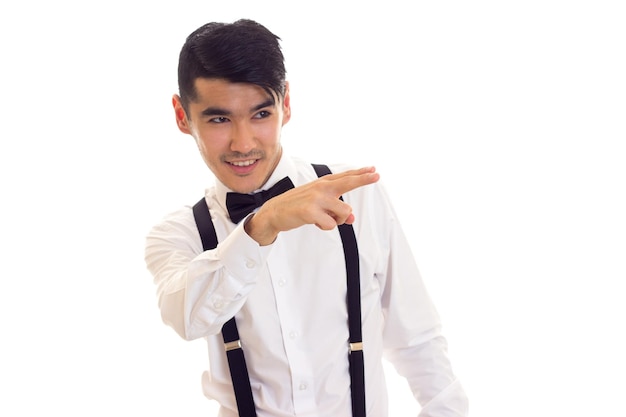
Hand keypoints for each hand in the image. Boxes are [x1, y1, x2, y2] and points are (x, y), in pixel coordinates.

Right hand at [244, 166, 379, 244]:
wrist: (274, 212)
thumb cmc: (298, 206)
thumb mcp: (318, 205)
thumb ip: (336, 209)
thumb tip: (352, 219)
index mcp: (322, 183)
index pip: (345, 177)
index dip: (361, 173)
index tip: (374, 169)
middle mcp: (321, 187)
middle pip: (348, 182)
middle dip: (364, 179)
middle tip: (377, 174)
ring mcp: (316, 198)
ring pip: (345, 212)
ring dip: (337, 220)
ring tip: (323, 218)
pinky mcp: (311, 211)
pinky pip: (331, 224)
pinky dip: (325, 227)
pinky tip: (314, 222)